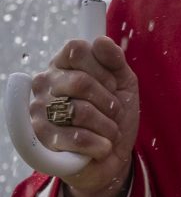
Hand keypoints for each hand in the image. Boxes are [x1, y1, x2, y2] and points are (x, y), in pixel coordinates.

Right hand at [28, 37, 139, 196]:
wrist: (113, 156)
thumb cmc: (114, 116)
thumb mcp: (124, 84)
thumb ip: (115, 60)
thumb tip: (101, 40)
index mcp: (62, 66)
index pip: (77, 48)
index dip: (104, 68)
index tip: (113, 84)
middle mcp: (44, 85)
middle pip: (81, 81)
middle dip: (109, 101)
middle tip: (113, 112)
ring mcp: (39, 112)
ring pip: (80, 111)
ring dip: (108, 126)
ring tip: (108, 132)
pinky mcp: (42, 140)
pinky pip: (77, 138)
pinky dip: (100, 145)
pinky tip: (101, 147)